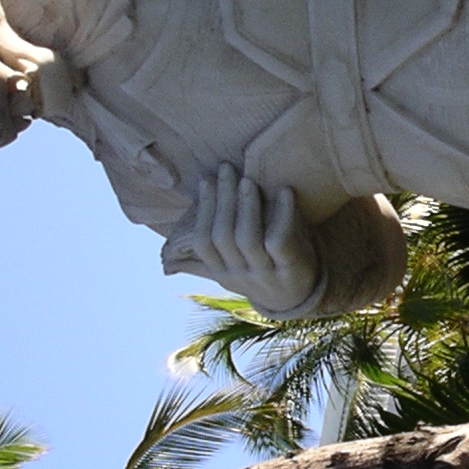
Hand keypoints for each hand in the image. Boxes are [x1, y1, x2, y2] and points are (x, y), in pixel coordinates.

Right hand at [161, 166, 320, 312]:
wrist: (300, 299)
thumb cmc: (262, 270)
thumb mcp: (233, 267)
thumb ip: (210, 254)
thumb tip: (168, 253)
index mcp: (221, 271)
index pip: (203, 242)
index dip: (203, 209)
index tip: (207, 180)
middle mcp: (239, 275)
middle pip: (222, 235)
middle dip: (223, 198)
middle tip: (227, 169)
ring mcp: (264, 275)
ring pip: (247, 239)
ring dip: (246, 205)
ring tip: (248, 180)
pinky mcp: (290, 270)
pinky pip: (279, 241)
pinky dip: (282, 214)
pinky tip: (286, 192)